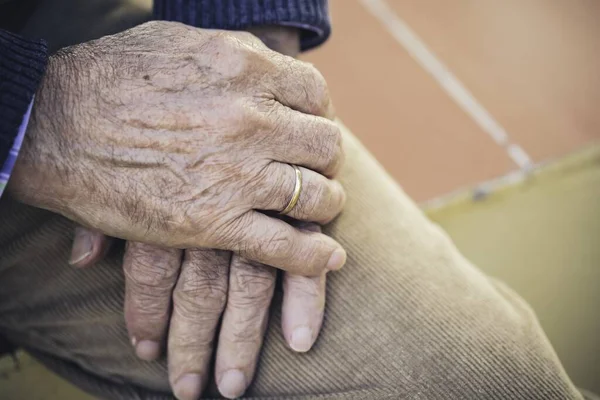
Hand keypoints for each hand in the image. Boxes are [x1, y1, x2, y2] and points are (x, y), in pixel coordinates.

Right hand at [67, 26, 333, 398]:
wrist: (52, 125)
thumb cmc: (109, 77)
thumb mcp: (179, 43)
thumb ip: (231, 53)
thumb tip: (264, 62)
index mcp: (244, 69)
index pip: (316, 95)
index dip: (320, 116)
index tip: (310, 131)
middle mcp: (250, 119)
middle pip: (325, 145)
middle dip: (325, 161)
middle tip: (315, 171)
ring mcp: (237, 173)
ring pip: (316, 196)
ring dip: (324, 204)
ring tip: (318, 209)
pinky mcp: (214, 222)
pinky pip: (286, 245)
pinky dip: (314, 256)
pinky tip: (329, 257)